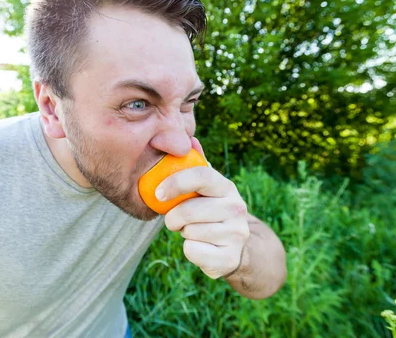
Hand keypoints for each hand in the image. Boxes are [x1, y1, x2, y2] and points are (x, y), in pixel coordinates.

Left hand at [157, 137, 250, 278]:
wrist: (236, 247)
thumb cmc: (210, 212)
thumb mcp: (206, 189)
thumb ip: (196, 165)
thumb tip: (190, 139)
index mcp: (226, 187)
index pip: (201, 176)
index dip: (175, 182)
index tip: (158, 193)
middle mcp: (237, 207)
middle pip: (189, 210)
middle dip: (173, 218)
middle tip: (176, 220)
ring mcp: (237, 233)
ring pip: (190, 232)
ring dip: (184, 234)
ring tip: (194, 231)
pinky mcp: (230, 257)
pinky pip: (193, 252)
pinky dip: (191, 251)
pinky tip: (201, 247)